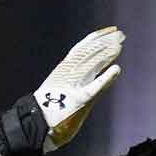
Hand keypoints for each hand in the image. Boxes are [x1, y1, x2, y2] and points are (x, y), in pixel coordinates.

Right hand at [35, 26, 124, 150]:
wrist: (35, 125)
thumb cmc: (53, 111)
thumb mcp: (69, 92)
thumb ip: (90, 83)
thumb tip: (110, 72)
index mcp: (64, 71)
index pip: (82, 48)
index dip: (97, 38)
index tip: (110, 31)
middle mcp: (68, 74)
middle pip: (89, 53)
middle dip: (105, 42)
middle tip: (121, 35)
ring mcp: (73, 86)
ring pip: (91, 64)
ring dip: (106, 54)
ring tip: (119, 45)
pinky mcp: (79, 100)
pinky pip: (94, 87)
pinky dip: (105, 77)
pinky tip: (116, 69)